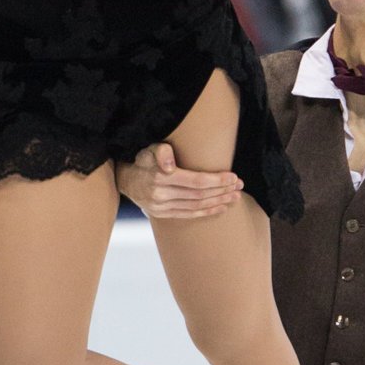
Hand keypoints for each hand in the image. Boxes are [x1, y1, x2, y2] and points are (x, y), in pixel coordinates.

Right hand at [115, 143, 241, 217]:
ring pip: (196, 206)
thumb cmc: (143, 160)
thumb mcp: (149, 149)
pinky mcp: (163, 215)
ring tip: (235, 197)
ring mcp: (162, 207)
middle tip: (239, 186)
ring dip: (218, 202)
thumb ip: (161, 152)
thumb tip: (169, 164)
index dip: (216, 180)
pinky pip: (189, 214)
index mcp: (161, 178)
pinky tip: (221, 208)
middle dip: (221, 191)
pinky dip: (206, 212)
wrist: (125, 179)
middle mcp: (161, 195)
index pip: (195, 181)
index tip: (233, 177)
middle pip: (199, 195)